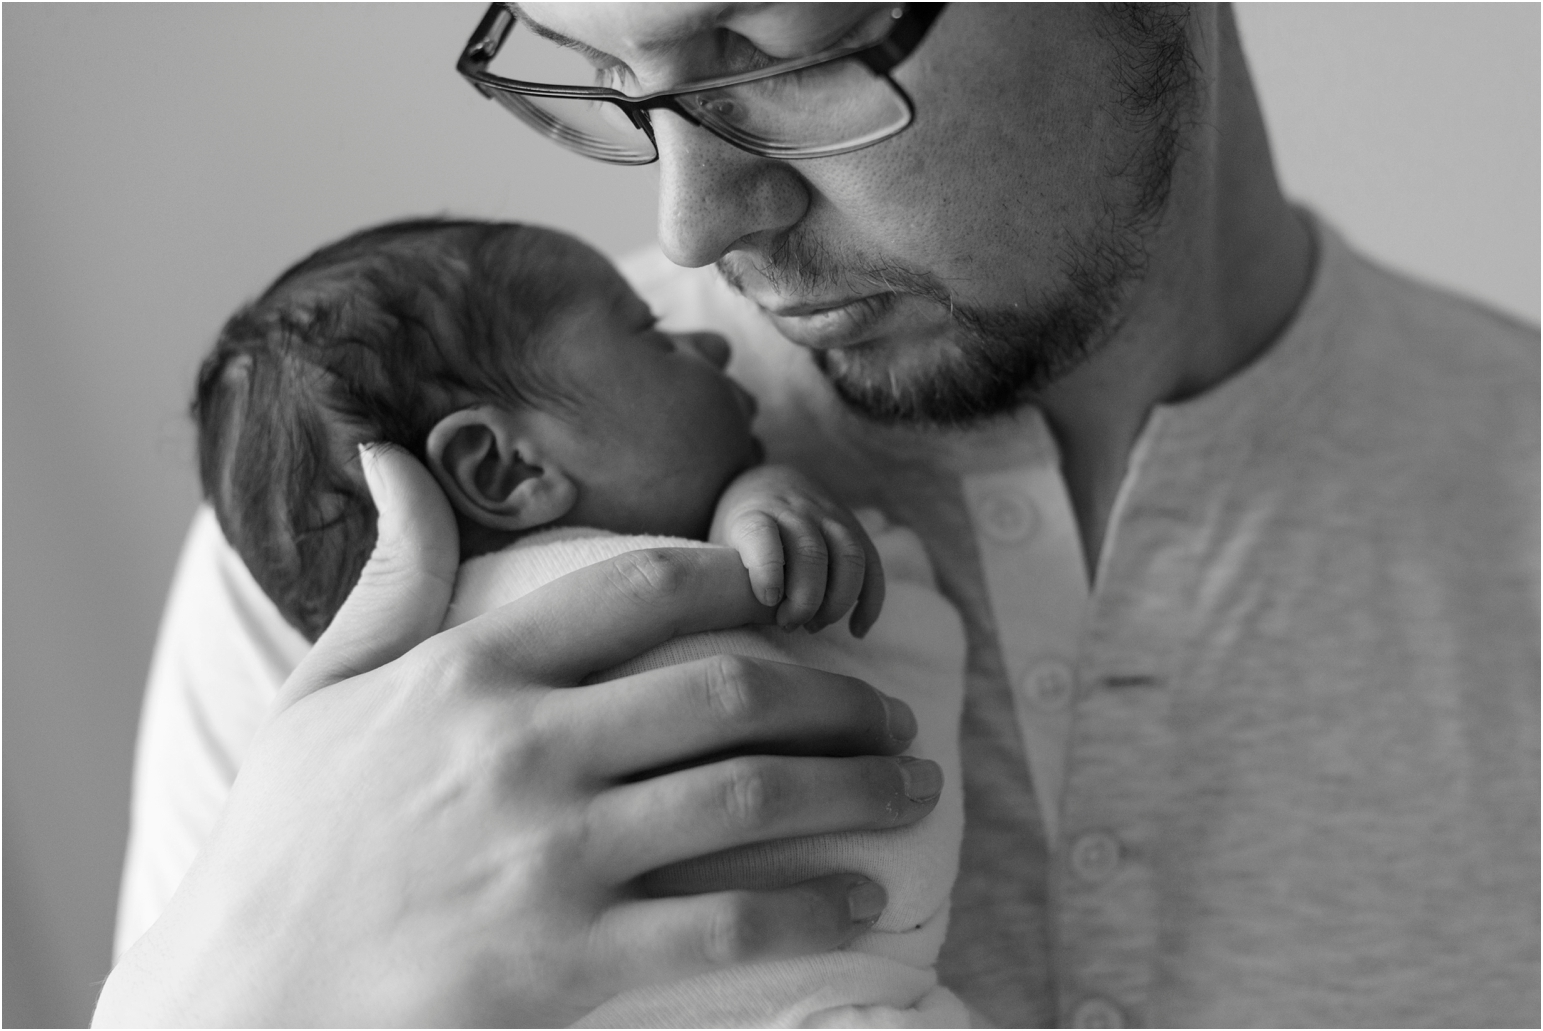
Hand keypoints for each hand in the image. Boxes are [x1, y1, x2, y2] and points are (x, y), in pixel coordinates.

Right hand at [94, 445, 937, 1027]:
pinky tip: (860, 899)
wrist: (239, 998)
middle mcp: (524, 747)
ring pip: (749, 798)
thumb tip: (393, 459)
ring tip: (913, 787)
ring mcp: (551, 856)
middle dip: (836, 695)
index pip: (645, 589)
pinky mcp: (569, 961)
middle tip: (890, 711)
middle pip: (729, 691)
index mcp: (473, 669)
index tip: (799, 595)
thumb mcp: (323, 690)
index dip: (747, 578)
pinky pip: (726, 927)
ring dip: (856, 789)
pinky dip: (810, 909)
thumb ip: (390, 577)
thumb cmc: (285, 841)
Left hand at [710, 464, 886, 636]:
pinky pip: (872, 565)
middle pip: (811, 552)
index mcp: (755, 514)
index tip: (768, 599)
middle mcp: (796, 512)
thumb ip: (729, 574)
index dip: (767, 568)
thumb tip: (729, 619)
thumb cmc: (740, 529)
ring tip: (815, 626)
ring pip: (849, 556)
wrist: (768, 483)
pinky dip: (869, 601)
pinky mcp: (853, 529)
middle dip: (805, 598)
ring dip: (838, 600)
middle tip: (789, 624)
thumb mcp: (722, 542)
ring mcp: (829, 517)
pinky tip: (856, 630)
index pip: (763, 536)